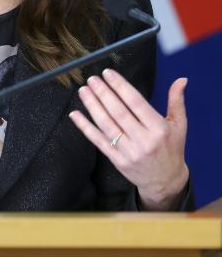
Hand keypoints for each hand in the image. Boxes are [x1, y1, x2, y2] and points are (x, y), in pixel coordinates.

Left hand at [69, 69, 188, 209]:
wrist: (166, 182)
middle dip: (103, 93)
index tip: (108, 73)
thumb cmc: (172, 149)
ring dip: (92, 106)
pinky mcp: (117, 160)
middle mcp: (143, 140)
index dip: (120, 86)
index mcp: (158, 128)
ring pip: (106, 125)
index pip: (136, 103)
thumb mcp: (179, 125)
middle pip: (118, 112)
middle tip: (92, 79)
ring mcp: (128, 151)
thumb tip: (181, 79)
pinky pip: (98, 141)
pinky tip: (75, 114)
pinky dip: (85, 127)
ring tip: (84, 91)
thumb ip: (176, 101)